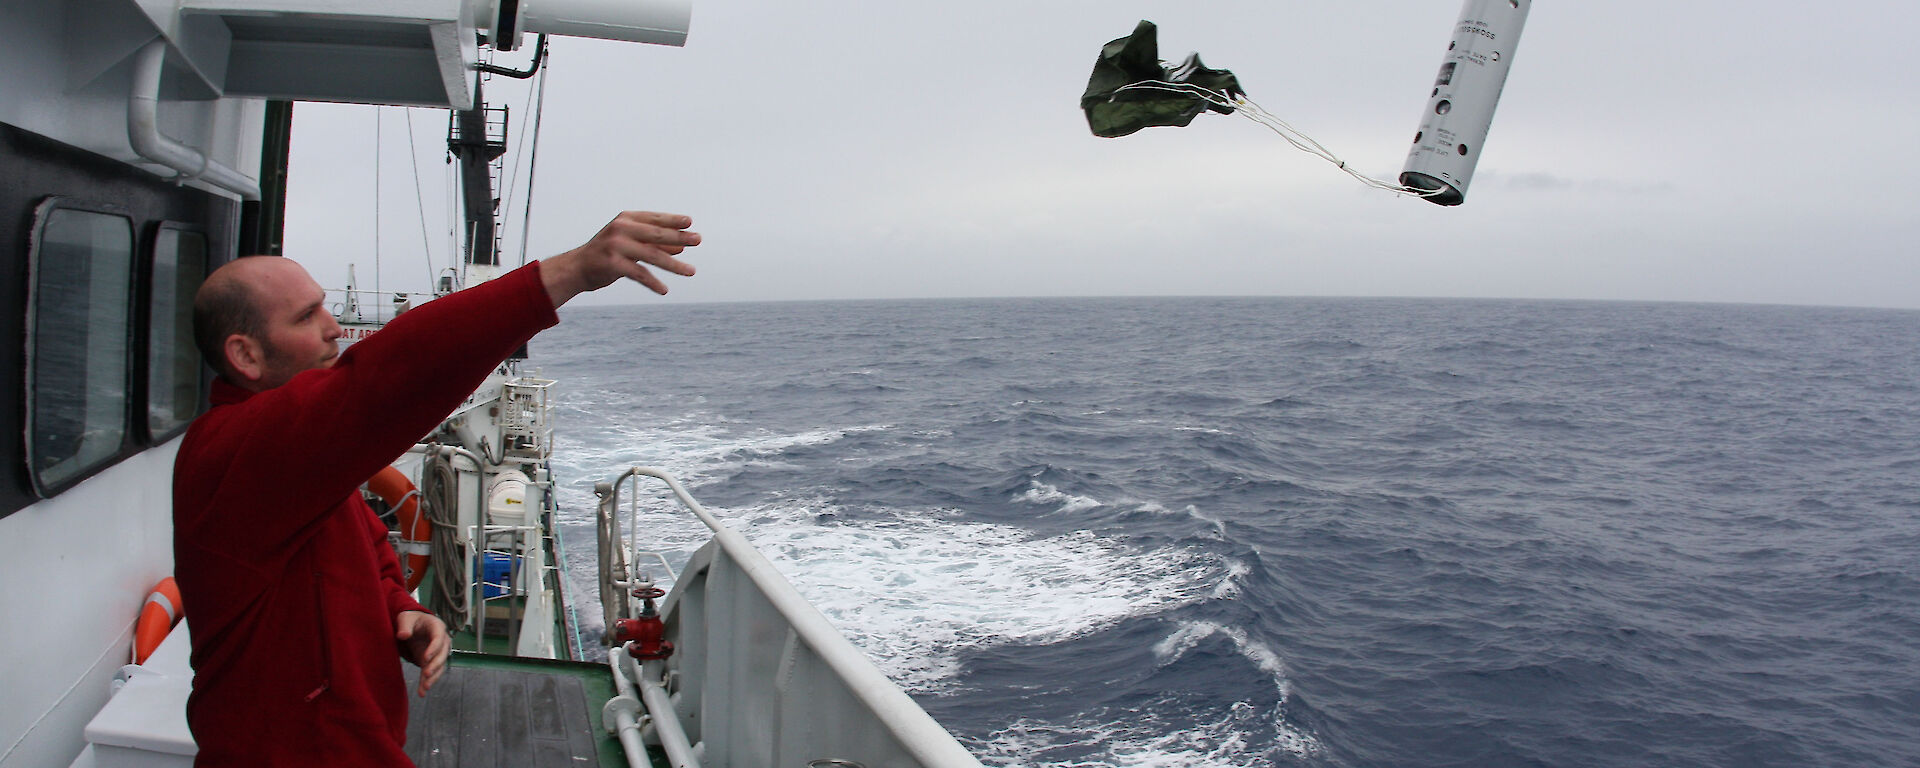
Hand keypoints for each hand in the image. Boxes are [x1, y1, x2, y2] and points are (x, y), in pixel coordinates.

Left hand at [396, 610, 449, 696]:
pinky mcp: (431, 661)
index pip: (439, 638)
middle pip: (442, 654)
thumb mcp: (405, 618)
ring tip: (424, 688)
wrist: (413, 625)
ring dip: (433, 678)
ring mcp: (438, 652)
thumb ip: (405, 626)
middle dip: (435, 665)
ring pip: (439, 666)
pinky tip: (422, 692)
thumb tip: (403, 636)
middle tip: (426, 674)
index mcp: (437, 627)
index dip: (434, 649)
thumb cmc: (410, 619)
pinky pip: (431, 673)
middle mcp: (442, 640)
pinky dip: (426, 682)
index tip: (425, 658)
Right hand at [544, 211, 699, 305]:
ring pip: (651, 255)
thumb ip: (653, 244)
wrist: (576, 268)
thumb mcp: (630, 243)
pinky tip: (664, 290)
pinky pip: (639, 274)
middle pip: (656, 234)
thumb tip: (681, 247)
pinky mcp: (613, 264)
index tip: (690, 223)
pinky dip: (653, 283)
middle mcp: (621, 229)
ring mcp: (616, 245)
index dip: (673, 220)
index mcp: (626, 219)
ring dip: (673, 264)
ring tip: (691, 271)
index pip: (654, 218)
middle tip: (698, 240)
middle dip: (679, 237)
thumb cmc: (607, 254)